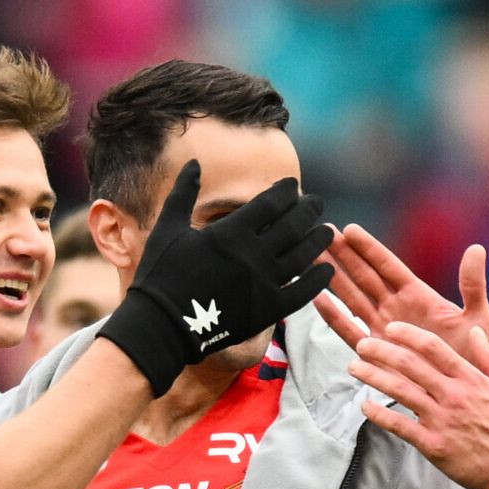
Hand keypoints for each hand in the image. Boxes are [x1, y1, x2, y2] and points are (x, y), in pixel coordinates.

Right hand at [99, 161, 332, 393]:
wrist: (161, 326)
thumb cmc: (160, 274)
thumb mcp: (168, 228)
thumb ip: (183, 193)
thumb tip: (193, 163)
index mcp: (230, 231)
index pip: (270, 202)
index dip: (285, 191)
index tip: (292, 186)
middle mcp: (253, 254)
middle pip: (293, 224)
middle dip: (308, 209)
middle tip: (317, 203)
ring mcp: (263, 283)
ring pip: (303, 255)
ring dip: (319, 241)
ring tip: (329, 232)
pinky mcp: (268, 310)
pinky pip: (302, 292)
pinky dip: (318, 280)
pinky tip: (327, 271)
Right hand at [315, 224, 488, 362]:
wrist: (462, 395)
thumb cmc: (473, 356)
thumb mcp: (477, 317)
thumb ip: (473, 285)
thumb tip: (477, 248)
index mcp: (418, 295)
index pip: (388, 266)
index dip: (369, 248)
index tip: (349, 229)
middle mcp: (395, 308)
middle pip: (363, 276)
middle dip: (342, 255)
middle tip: (321, 233)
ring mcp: (381, 329)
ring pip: (351, 297)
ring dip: (331, 277)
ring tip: (311, 256)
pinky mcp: (373, 353)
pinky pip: (348, 330)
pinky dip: (333, 315)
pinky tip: (316, 297)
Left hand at [350, 321, 488, 488]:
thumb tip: (475, 332)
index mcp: (470, 379)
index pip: (434, 348)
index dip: (409, 334)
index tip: (391, 328)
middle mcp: (453, 395)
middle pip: (410, 365)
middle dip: (381, 351)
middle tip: (363, 344)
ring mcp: (441, 420)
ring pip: (400, 391)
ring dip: (373, 376)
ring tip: (354, 368)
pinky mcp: (433, 445)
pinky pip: (400, 427)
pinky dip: (379, 415)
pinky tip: (364, 406)